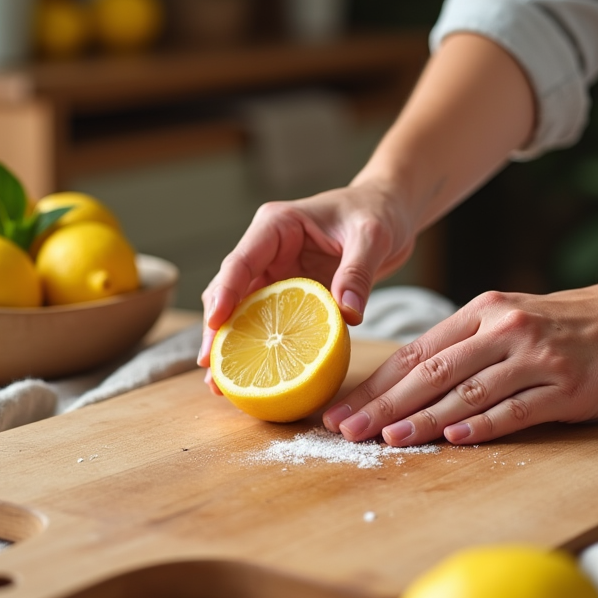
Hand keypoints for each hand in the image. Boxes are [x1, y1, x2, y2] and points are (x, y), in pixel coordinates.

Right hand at [196, 183, 416, 387]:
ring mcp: (275, 274)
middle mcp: (267, 250)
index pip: (241, 260)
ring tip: (219, 385)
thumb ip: (358, 272)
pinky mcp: (289, 294)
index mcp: (276, 226)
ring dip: (230, 346)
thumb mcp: (372, 237)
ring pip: (241, 311)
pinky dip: (258, 349)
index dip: (224, 292)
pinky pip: (268, 323)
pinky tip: (251, 381)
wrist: (388, 213)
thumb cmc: (377, 213)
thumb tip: (349, 314)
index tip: (215, 322)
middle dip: (216, 329)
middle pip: (230, 290)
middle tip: (209, 364)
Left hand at [323, 275, 597, 444]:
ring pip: (466, 391)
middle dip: (382, 403)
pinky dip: (482, 425)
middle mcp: (504, 329)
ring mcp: (536, 358)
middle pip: (430, 371)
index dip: (375, 383)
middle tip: (346, 429)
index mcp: (483, 312)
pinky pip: (516, 409)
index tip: (341, 407)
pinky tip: (453, 439)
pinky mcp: (568, 387)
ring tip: (385, 438)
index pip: (416, 351)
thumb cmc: (575, 323)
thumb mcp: (514, 318)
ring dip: (422, 418)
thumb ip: (469, 345)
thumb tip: (413, 380)